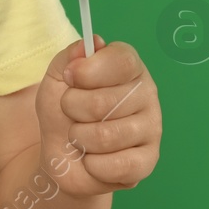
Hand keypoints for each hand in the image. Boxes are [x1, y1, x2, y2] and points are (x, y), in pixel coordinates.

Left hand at [35, 36, 161, 196]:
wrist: (62, 155)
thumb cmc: (63, 112)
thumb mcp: (57, 78)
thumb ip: (70, 56)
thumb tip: (91, 43)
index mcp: (129, 67)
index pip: (122, 61)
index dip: (89, 71)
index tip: (70, 78)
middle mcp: (146, 94)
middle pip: (104, 101)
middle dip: (73, 110)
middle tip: (72, 114)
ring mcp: (151, 128)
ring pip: (107, 136)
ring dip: (80, 139)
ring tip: (81, 137)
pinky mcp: (148, 161)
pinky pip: (117, 165)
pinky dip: (93, 165)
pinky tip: (94, 158)